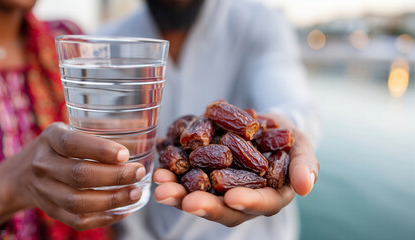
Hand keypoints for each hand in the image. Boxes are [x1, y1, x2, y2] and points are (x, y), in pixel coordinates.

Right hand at [0, 122, 145, 230]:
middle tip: (138, 172)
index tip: (125, 154)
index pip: (72, 144)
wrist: (20, 174)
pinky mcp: (51, 211)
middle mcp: (44, 165)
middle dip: (114, 176)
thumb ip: (99, 129)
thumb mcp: (69, 130)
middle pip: (78, 175)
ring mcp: (45, 191)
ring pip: (78, 202)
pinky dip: (104, 219)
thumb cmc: (57, 148)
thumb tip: (142, 126)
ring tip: (135, 193)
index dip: (100, 150)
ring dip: (112, 200)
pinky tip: (124, 210)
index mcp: (50, 139)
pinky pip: (77, 221)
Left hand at [153, 113, 318, 226]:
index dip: (247, 203)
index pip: (259, 204)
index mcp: (267, 197)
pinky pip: (185, 174)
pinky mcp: (202, 173)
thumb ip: (304, 166)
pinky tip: (158, 159)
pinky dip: (171, 169)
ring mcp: (218, 187)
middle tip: (184, 200)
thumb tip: (305, 187)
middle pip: (221, 207)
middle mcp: (240, 198)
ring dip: (177, 191)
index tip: (232, 198)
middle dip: (202, 204)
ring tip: (160, 181)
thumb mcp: (301, 147)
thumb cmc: (287, 138)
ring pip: (197, 194)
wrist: (265, 125)